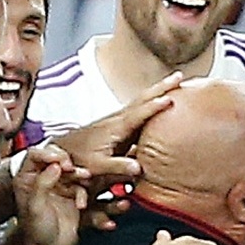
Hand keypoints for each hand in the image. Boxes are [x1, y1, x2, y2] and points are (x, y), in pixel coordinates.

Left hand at [14, 142, 87, 244]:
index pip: (35, 154)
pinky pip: (80, 185)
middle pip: (54, 157)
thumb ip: (42, 184)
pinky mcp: (71, 194)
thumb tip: (54, 166)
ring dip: (78, 173)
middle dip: (65, 160)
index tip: (59, 160)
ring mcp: (57, 185)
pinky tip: (81, 203)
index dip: (47, 154)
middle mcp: (41, 178)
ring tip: (84, 178)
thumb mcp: (35, 207)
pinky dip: (83, 192)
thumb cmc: (37, 231)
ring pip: (70, 169)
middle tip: (71, 167)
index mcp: (26, 178)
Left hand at [58, 73, 182, 183]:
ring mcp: (118, 119)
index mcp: (116, 128)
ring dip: (159, 89)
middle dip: (162, 87)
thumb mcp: (98, 166)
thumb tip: (138, 169)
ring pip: (142, 99)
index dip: (155, 107)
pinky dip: (151, 99)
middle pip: (143, 98)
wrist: (64, 150)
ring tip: (176, 81)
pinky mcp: (118, 123)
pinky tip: (160, 98)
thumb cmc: (80, 160)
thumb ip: (117, 166)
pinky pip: (139, 107)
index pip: (139, 114)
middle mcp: (118, 119)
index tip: (171, 99)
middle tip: (180, 75)